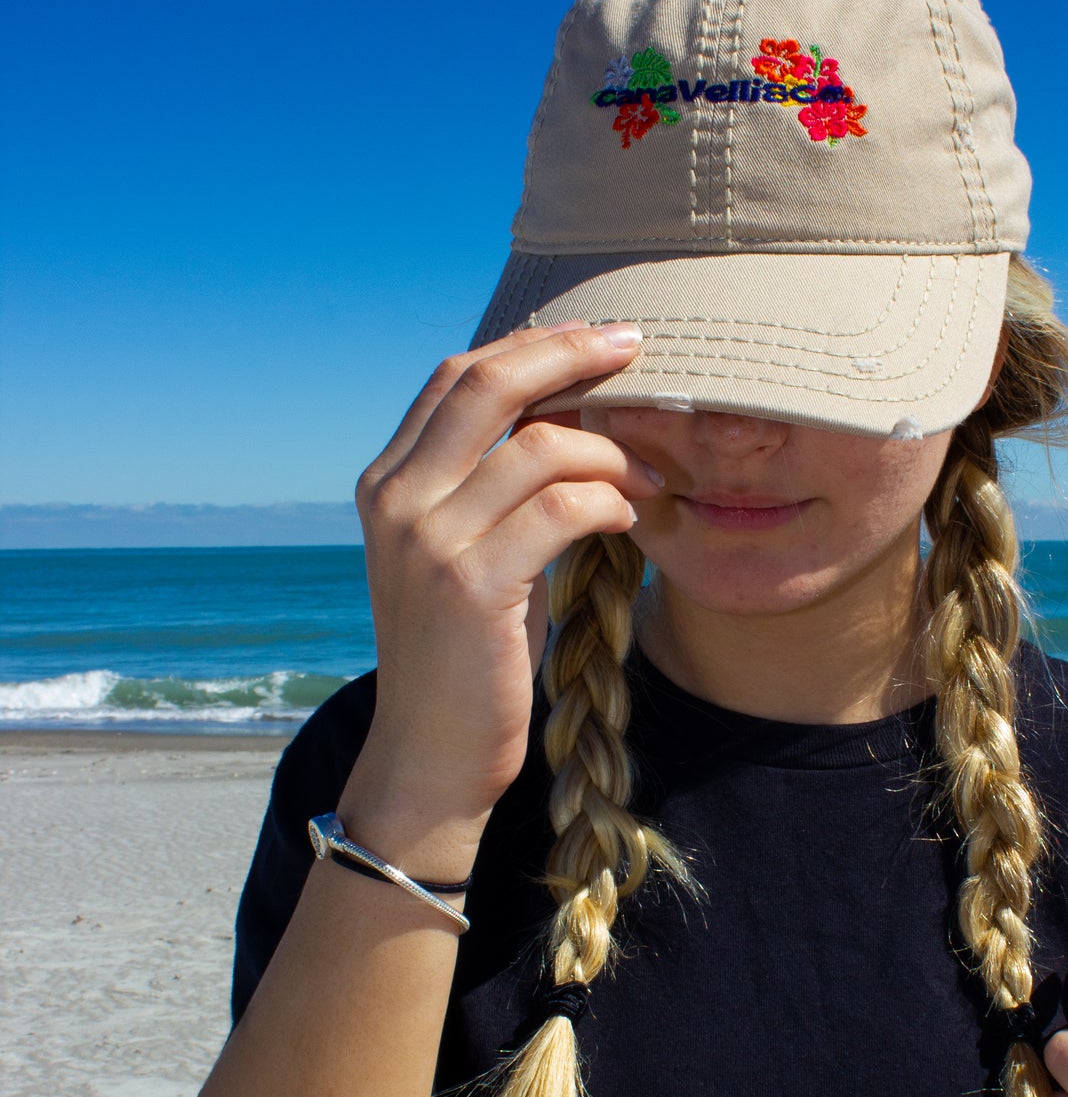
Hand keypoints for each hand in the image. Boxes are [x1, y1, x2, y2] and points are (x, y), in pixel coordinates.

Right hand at [342, 324, 659, 861]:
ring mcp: (427, 539)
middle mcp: (396, 498)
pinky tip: (632, 520)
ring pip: (539, 446)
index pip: (458, 377)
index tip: (596, 339)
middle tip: (637, 351)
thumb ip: (493, 487)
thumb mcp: (467, 554)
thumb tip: (566, 415)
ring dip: (611, 451)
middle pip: (489, 384)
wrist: (429, 756)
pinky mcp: (470, 584)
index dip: (531, 346)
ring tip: (650, 476)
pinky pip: (560, 509)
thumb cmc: (466, 658)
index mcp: (388, 482)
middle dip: (570, 355)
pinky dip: (608, 503)